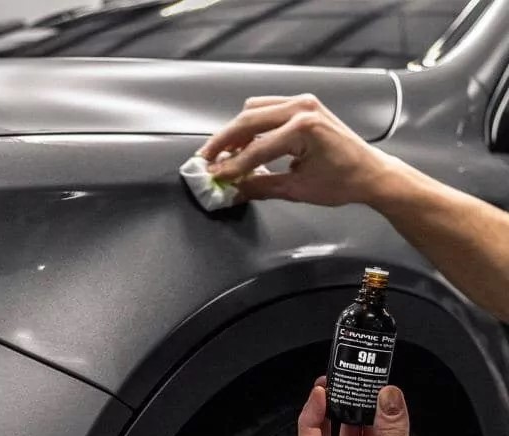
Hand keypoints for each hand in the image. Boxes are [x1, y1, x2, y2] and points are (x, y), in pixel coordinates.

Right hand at [199, 94, 395, 206]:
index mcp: (304, 128)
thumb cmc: (343, 182)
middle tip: (206, 160)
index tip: (213, 177)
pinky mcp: (303, 104)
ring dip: (236, 131)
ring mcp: (302, 102)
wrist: (370, 172)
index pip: (256, 149)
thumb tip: (233, 190)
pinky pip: (266, 108)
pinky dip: (251, 125)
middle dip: (224, 141)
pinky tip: (244, 144)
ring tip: (224, 154)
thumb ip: (261, 187)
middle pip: (247, 120)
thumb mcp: (298, 190)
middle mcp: (302, 108)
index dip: (231, 166)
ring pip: (254, 110)